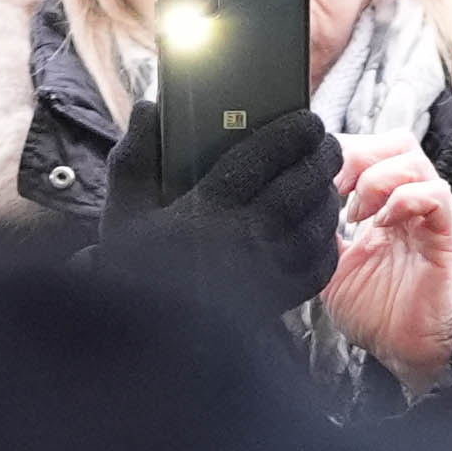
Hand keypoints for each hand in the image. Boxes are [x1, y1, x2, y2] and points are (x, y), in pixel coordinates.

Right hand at [101, 96, 343, 313]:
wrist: (144, 343)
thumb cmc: (132, 273)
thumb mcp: (123, 213)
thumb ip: (134, 158)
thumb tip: (148, 107)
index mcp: (205, 211)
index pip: (260, 160)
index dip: (290, 135)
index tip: (308, 119)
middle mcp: (241, 241)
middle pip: (298, 190)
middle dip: (320, 161)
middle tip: (329, 144)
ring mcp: (263, 275)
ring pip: (313, 229)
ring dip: (326, 200)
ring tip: (327, 182)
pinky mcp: (273, 305)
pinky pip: (315, 271)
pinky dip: (327, 247)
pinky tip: (323, 232)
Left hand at [316, 138, 451, 380]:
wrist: (402, 354)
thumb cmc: (376, 313)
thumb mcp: (332, 266)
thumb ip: (319, 235)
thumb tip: (294, 209)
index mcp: (390, 205)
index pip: (375, 150)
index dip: (345, 152)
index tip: (316, 176)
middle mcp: (414, 205)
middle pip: (398, 143)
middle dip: (359, 156)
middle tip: (335, 187)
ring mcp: (433, 219)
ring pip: (414, 161)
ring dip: (376, 180)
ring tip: (357, 214)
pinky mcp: (447, 239)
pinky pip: (436, 196)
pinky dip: (405, 199)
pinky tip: (381, 224)